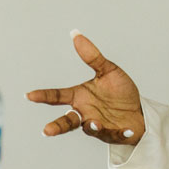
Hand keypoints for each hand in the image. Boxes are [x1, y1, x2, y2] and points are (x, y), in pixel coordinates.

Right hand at [27, 31, 145, 144]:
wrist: (140, 110)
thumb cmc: (120, 92)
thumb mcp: (108, 71)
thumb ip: (92, 56)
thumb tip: (75, 34)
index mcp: (80, 97)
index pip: (58, 96)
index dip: (43, 95)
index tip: (29, 95)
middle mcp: (85, 113)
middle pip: (67, 121)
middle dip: (57, 126)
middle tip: (47, 130)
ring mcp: (97, 125)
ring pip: (89, 129)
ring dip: (91, 126)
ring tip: (94, 123)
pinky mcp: (113, 134)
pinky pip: (114, 134)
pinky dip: (119, 133)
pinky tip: (127, 131)